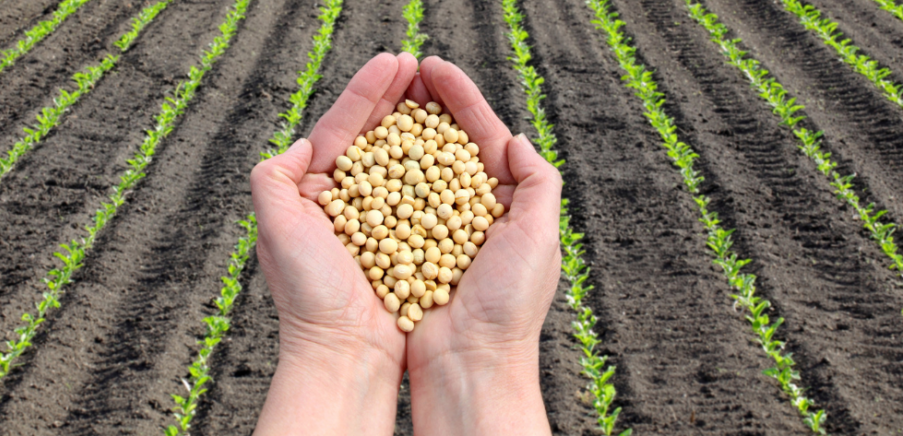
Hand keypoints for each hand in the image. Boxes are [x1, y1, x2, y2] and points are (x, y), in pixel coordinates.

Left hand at [250, 52, 416, 435]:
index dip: (367, 93)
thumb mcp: (275, 227)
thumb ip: (273, 177)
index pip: (340, 130)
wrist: (345, 353)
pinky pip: (424, 197)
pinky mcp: (407, 242)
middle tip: (418, 65)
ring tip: (437, 92)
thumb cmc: (308, 295)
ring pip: (401, 161)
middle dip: (395, 98)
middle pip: (373, 138)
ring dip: (418, 124)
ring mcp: (378, 222)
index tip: (394, 62)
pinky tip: (452, 146)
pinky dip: (437, 168)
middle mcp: (345, 204)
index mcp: (312, 195)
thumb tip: (300, 145)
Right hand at [403, 57, 561, 435]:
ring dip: (397, 129)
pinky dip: (375, 173)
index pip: (481, 136)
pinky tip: (361, 149)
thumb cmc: (509, 306)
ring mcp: (431, 228)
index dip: (460, 98)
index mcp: (504, 204)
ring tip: (380, 97)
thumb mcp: (540, 237)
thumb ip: (537, 183)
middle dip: (424, 104)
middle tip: (402, 70)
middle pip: (443, 143)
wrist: (468, 364)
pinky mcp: (400, 247)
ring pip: (411, 166)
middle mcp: (466, 211)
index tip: (433, 67)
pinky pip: (385, 202)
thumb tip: (514, 137)